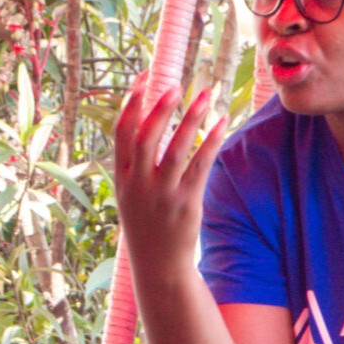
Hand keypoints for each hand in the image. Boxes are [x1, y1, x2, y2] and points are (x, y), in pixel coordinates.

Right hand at [113, 76, 225, 280]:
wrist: (158, 265)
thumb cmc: (146, 224)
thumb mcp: (130, 194)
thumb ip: (134, 163)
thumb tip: (146, 125)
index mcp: (122, 178)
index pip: (121, 133)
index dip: (130, 103)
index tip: (142, 78)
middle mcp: (139, 184)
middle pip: (145, 137)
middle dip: (159, 108)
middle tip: (175, 84)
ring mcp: (162, 194)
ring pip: (176, 149)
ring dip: (190, 119)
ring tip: (205, 95)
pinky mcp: (186, 202)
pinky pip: (200, 166)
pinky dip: (211, 141)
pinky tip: (222, 123)